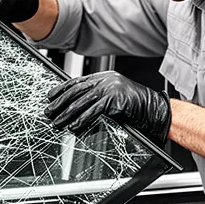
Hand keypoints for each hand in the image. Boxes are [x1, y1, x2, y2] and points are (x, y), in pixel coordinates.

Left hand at [44, 71, 170, 143]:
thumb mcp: (114, 97)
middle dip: (59, 103)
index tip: (51, 96)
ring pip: (81, 102)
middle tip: (48, 112)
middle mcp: (106, 80)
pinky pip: (93, 111)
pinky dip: (81, 120)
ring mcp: (110, 89)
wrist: (155, 110)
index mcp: (105, 77)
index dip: (62, 89)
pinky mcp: (114, 100)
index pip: (77, 81)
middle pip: (76, 91)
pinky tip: (73, 126)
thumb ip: (98, 97)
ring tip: (56, 122)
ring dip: (66, 114)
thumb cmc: (136, 106)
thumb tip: (76, 105)